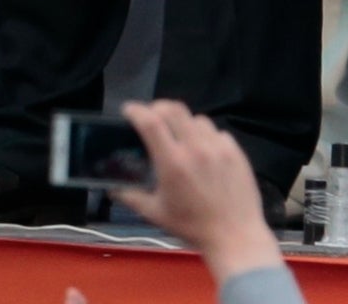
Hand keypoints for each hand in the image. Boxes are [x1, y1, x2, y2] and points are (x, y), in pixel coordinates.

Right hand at [112, 100, 283, 285]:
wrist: (236, 238)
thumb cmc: (193, 227)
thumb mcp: (156, 214)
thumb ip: (130, 197)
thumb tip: (111, 189)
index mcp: (172, 162)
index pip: (149, 121)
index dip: (135, 110)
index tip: (128, 111)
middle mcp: (195, 149)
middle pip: (173, 109)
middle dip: (157, 108)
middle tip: (152, 118)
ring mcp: (219, 149)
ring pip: (196, 119)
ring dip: (184, 122)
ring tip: (181, 136)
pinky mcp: (237, 154)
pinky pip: (218, 132)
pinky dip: (206, 136)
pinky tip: (205, 151)